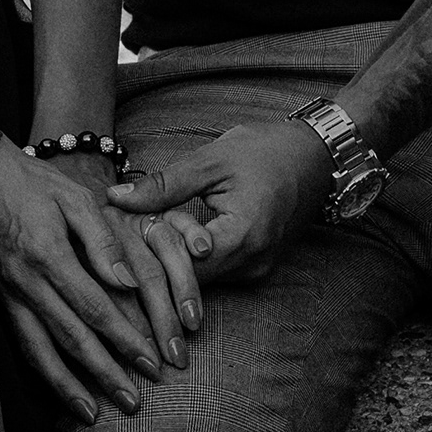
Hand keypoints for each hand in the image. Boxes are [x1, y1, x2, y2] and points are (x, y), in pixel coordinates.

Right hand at [0, 146, 181, 422]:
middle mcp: (27, 282)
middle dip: (105, 373)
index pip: (95, 308)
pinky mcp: (0, 300)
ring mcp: (9, 294)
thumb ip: (104, 240)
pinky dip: (43, 372)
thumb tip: (128, 283)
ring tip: (96, 413)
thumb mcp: (75, 197)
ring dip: (70, 386)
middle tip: (134, 402)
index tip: (151, 362)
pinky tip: (61, 391)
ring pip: (41, 351)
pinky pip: (23, 344)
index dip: (125, 338)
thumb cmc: (32, 182)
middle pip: (72, 338)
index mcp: (50, 254)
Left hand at [112, 118, 332, 286]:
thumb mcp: (210, 161)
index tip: (130, 222)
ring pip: (197, 279)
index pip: (180, 264)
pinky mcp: (254, 269)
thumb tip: (115, 199)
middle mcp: (251, 264)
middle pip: (186, 279)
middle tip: (131, 226)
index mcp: (243, 236)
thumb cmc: (266, 151)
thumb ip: (163, 185)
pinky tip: (172, 232)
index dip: (150, 248)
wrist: (315, 158)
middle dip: (154, 256)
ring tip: (150, 225)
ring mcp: (255, 271)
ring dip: (169, 259)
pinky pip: (212, 273)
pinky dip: (188, 257)